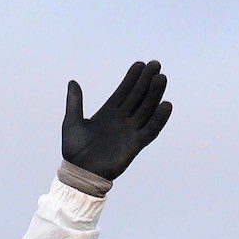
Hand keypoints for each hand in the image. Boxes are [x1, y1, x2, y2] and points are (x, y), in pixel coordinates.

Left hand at [63, 61, 171, 184]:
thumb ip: (74, 102)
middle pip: (138, 97)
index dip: (132, 78)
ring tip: (161, 78)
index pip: (123, 92)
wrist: (80, 174)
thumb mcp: (72, 122)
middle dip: (146, 81)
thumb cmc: (74, 151)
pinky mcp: (135, 145)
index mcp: (108, 113)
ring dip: (154, 95)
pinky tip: (166, 105)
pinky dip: (159, 119)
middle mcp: (122, 120)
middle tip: (155, 65)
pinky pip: (150, 130)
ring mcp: (130, 131)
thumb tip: (72, 82)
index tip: (140, 64)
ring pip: (146, 109)